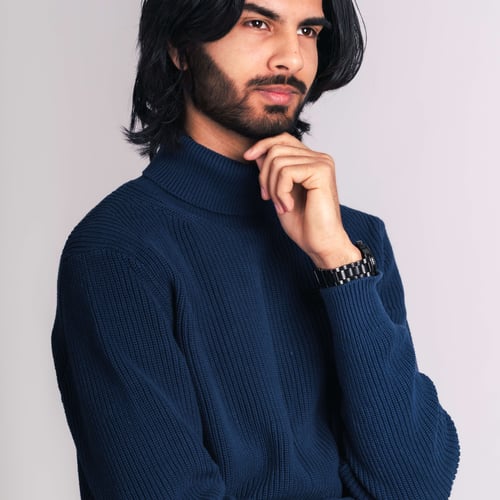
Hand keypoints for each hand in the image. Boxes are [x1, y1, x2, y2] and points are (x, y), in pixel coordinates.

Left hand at [244, 133, 360, 268]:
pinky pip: (286, 172)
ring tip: (281, 206)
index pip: (283, 139)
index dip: (263, 145)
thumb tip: (257, 153)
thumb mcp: (279, 194)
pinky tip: (288, 207)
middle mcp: (319, 158)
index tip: (247, 157)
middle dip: (264, 175)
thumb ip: (272, 173)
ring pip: (278, 161)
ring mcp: (322, 163)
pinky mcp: (321, 171)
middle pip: (276, 148)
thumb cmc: (304, 224)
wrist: (321, 244)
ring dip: (273, 188)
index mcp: (311, 161)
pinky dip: (280, 192)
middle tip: (268, 199)